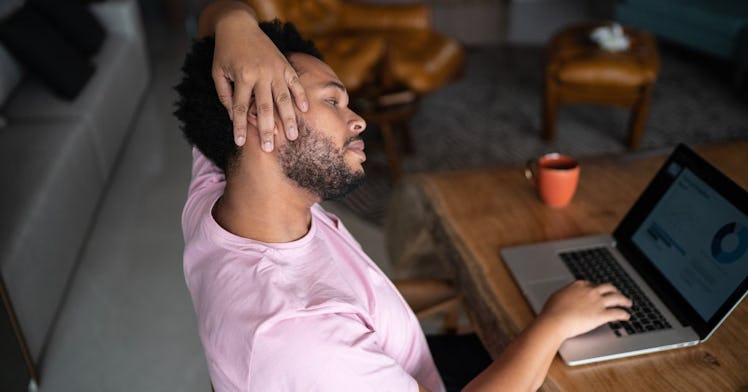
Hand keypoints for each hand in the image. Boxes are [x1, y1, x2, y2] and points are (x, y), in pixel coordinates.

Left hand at [210, 5, 307, 150]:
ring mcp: (275, 69)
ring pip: (283, 98)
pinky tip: (304, 110)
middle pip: (265, 108)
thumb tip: (232, 116)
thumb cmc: (225, 52)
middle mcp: (260, 74)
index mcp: (242, 76)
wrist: (238, 26)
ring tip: (293, 136)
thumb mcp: (217, 72)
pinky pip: (295, 83)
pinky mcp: (284, 64)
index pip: (239, 108)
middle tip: (270, 149)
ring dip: (289, 119)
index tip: (240, 143)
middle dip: (267, 130)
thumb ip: (224, 94)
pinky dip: (300, 96)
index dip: (239, 126)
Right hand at [538, 280, 631, 340]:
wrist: (555, 321)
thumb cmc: (552, 311)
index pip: (592, 284)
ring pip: (617, 298)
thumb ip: (565, 295)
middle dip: (614, 290)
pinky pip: (617, 313)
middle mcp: (590, 291)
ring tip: (628, 303)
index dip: (598, 288)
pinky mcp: (602, 315)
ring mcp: (597, 302)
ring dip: (624, 300)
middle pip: (608, 287)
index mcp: (579, 285)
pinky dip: (624, 314)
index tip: (599, 291)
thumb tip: (566, 297)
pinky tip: (626, 316)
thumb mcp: (556, 297)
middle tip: (617, 293)